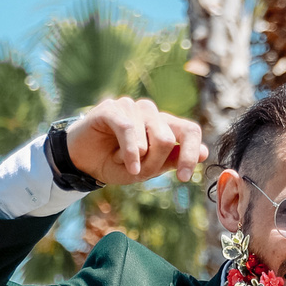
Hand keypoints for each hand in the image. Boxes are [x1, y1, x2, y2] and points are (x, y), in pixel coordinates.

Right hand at [63, 97, 206, 189]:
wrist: (82, 164)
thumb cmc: (115, 165)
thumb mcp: (146, 169)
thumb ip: (172, 160)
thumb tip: (204, 153)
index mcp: (163, 126)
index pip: (189, 131)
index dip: (191, 153)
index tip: (182, 178)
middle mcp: (151, 113)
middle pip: (168, 138)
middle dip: (154, 162)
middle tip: (137, 170)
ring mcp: (131, 107)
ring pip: (151, 135)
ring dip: (136, 159)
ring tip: (119, 160)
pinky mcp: (112, 108)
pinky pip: (128, 128)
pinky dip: (129, 151)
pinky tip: (124, 165)